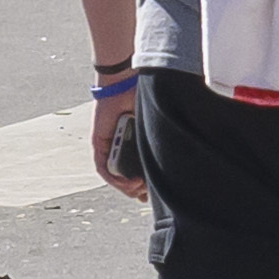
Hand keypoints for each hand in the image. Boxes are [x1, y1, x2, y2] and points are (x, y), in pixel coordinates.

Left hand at [93, 80, 153, 204]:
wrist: (124, 83)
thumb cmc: (141, 98)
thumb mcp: (153, 125)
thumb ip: (160, 138)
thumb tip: (180, 154)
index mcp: (133, 142)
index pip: (136, 169)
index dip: (144, 185)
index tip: (153, 195)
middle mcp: (120, 146)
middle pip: (124, 176)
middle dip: (135, 190)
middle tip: (146, 196)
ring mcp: (108, 145)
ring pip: (113, 176)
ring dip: (126, 187)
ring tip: (139, 190)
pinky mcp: (98, 143)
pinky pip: (103, 168)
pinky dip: (115, 178)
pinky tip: (129, 183)